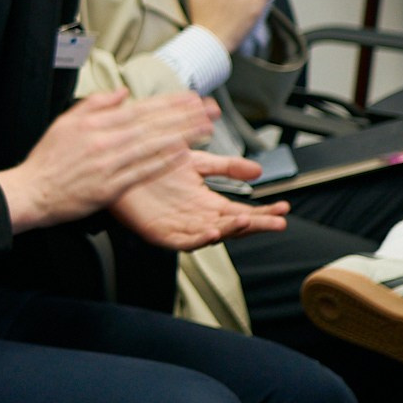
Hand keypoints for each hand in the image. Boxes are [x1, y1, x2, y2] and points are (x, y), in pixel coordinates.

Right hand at [0, 90, 214, 232]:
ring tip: (205, 128)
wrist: (32, 191)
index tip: (190, 97)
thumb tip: (121, 92)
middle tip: (209, 108)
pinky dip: (163, 162)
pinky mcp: (110, 187)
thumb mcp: (64, 123)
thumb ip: (93, 104)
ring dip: (181, 135)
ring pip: (151, 145)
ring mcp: (108, 164)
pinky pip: (142, 171)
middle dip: (184, 115)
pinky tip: (181, 154)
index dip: (168, 103)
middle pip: (151, 124)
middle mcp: (103, 141)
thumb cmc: (47, 161)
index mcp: (92, 124)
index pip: (138, 109)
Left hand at [111, 151, 289, 250]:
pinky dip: (198, 239)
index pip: (242, 212)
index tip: (283, 207)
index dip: (263, 211)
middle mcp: (196, 217)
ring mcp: (179, 227)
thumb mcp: (196, 161)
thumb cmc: (152, 165)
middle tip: (278, 221)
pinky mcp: (160, 233)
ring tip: (248, 222)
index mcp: (206, 203)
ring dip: (231, 230)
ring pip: (212, 235)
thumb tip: (258, 170)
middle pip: (233, 227)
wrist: (119, 163)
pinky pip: (182, 241)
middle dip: (257, 224)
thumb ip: (226, 166)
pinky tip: (212, 231)